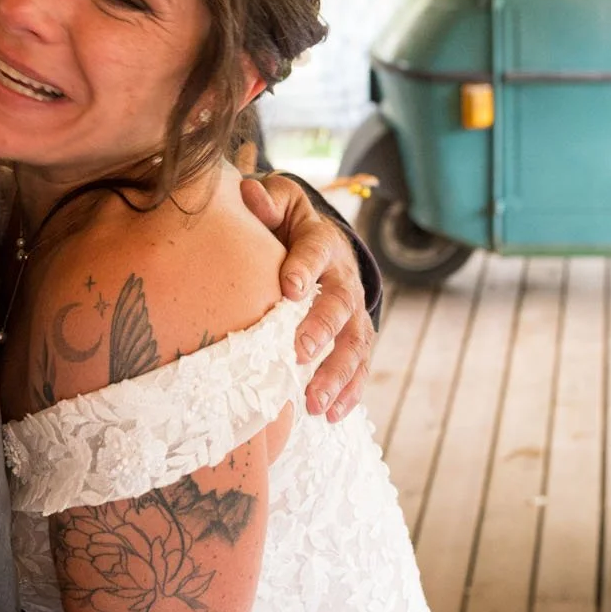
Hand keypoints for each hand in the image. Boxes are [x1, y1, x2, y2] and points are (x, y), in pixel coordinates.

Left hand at [241, 173, 376, 421]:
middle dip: (321, 328)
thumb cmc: (286, 223)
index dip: (303, 268)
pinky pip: (359, 366)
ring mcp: (353, 311)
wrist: (318, 241)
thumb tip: (250, 195)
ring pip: (353, 343)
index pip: (314, 252)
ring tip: (315, 402)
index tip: (287, 288)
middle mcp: (343, 278)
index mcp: (322, 242)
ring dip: (336, 373)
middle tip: (299, 352)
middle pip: (339, 304)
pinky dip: (349, 392)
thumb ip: (266, 200)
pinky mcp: (355, 337)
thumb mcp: (279, 201)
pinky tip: (331, 415)